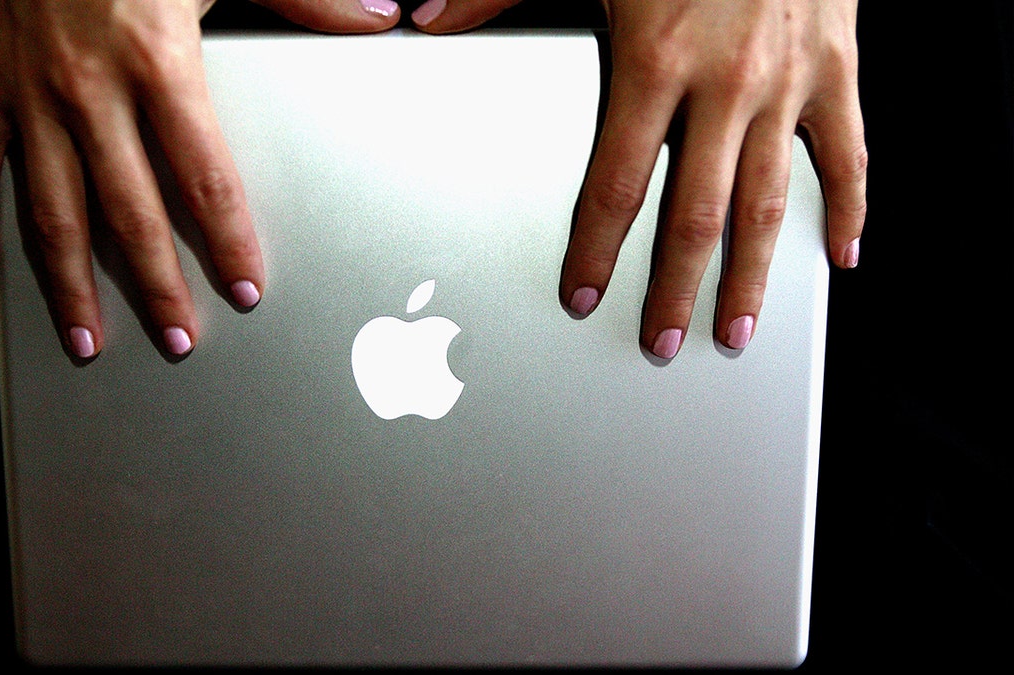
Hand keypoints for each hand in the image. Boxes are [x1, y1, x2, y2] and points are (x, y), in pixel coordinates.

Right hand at [0, 0, 400, 357]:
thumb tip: (374, 14)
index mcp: (157, 63)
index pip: (204, 178)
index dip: (228, 241)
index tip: (245, 289)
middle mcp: (89, 92)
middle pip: (131, 214)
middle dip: (157, 287)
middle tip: (179, 340)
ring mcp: (27, 96)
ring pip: (49, 211)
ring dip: (68, 284)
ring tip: (87, 340)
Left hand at [411, 0, 866, 356]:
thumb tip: (428, 16)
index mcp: (655, 61)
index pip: (616, 183)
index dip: (595, 249)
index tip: (581, 297)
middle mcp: (725, 83)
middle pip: (695, 215)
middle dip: (673, 291)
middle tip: (658, 344)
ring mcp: (787, 81)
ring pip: (769, 203)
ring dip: (751, 277)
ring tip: (735, 332)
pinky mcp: (838, 67)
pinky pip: (849, 152)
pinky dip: (849, 207)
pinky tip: (841, 257)